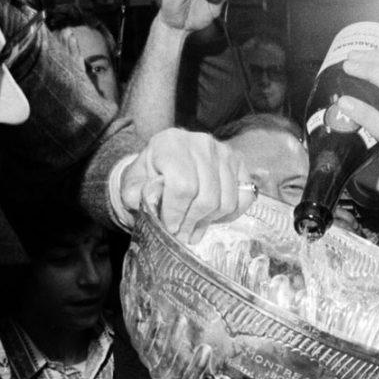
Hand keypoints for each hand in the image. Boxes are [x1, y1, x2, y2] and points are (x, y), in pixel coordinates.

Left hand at [118, 129, 253, 242]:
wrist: (169, 158)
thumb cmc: (151, 172)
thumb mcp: (134, 181)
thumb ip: (134, 193)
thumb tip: (142, 202)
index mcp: (171, 143)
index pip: (183, 186)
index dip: (177, 212)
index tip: (170, 227)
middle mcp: (202, 143)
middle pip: (207, 197)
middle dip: (192, 222)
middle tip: (182, 235)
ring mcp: (225, 152)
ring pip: (226, 201)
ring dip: (209, 221)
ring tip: (194, 229)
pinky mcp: (240, 163)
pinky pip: (244, 198)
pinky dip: (230, 215)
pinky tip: (212, 218)